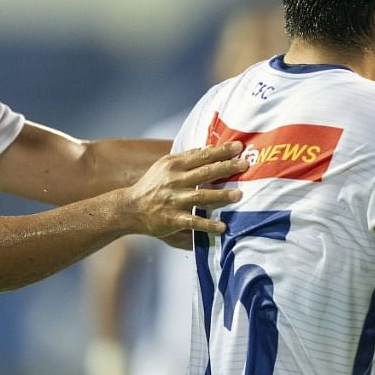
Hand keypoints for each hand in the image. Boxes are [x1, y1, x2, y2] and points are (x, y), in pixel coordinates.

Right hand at [121, 141, 247, 237]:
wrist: (130, 208)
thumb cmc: (153, 185)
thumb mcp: (165, 165)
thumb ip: (187, 157)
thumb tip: (211, 148)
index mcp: (174, 165)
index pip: (202, 155)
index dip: (221, 151)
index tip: (238, 147)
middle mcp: (175, 180)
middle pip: (205, 172)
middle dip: (226, 168)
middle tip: (245, 165)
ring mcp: (174, 200)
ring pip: (201, 196)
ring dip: (221, 195)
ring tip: (239, 195)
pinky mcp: (173, 219)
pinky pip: (194, 222)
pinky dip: (208, 225)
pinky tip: (223, 227)